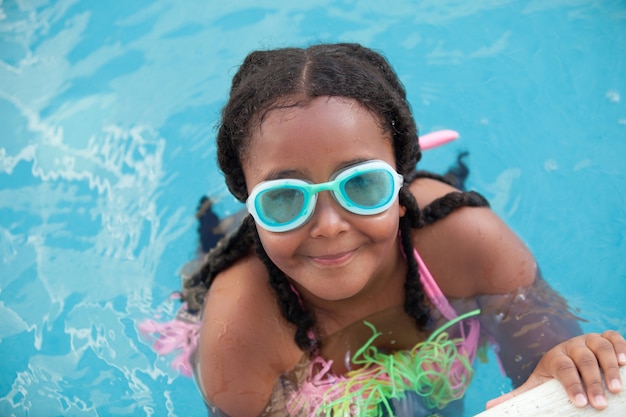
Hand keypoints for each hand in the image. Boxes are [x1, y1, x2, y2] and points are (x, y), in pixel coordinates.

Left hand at [487, 330, 625, 409]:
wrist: (568, 357)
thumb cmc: (554, 376)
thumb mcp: (537, 384)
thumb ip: (519, 395)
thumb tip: (490, 406)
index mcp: (554, 356)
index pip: (562, 368)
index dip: (571, 384)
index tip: (580, 403)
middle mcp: (572, 345)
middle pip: (583, 360)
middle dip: (592, 382)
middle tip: (600, 404)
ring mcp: (590, 340)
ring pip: (601, 347)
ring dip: (611, 367)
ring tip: (617, 389)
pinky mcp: (606, 338)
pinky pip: (615, 337)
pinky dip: (622, 347)